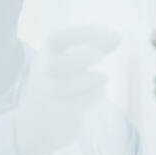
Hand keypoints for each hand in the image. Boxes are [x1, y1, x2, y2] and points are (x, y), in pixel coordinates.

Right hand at [14, 26, 119, 154]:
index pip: (56, 39)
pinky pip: (81, 101)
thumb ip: (96, 48)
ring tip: (103, 77)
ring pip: (70, 84)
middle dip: (82, 57)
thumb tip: (119, 35)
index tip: (110, 31)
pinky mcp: (61, 113)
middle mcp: (43, 74)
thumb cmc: (60, 84)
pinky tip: (99, 90)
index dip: (83, 33)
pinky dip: (95, 93)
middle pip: (58, 63)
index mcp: (45, 55)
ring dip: (92, 79)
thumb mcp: (70, 63)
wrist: (36, 123)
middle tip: (100, 56)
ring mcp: (50, 95)